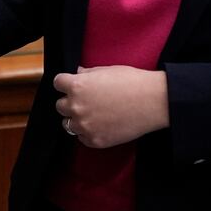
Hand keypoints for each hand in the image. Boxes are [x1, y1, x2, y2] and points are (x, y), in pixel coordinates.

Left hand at [52, 66, 168, 148]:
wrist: (152, 102)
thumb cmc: (132, 82)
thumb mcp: (107, 70)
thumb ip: (87, 74)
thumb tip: (78, 74)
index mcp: (77, 85)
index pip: (57, 83)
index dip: (66, 83)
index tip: (72, 85)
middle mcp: (76, 106)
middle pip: (60, 105)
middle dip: (70, 102)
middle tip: (86, 101)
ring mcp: (85, 125)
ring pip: (68, 124)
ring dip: (77, 119)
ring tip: (93, 115)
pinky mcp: (95, 140)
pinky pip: (82, 138)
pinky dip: (88, 132)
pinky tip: (101, 125)